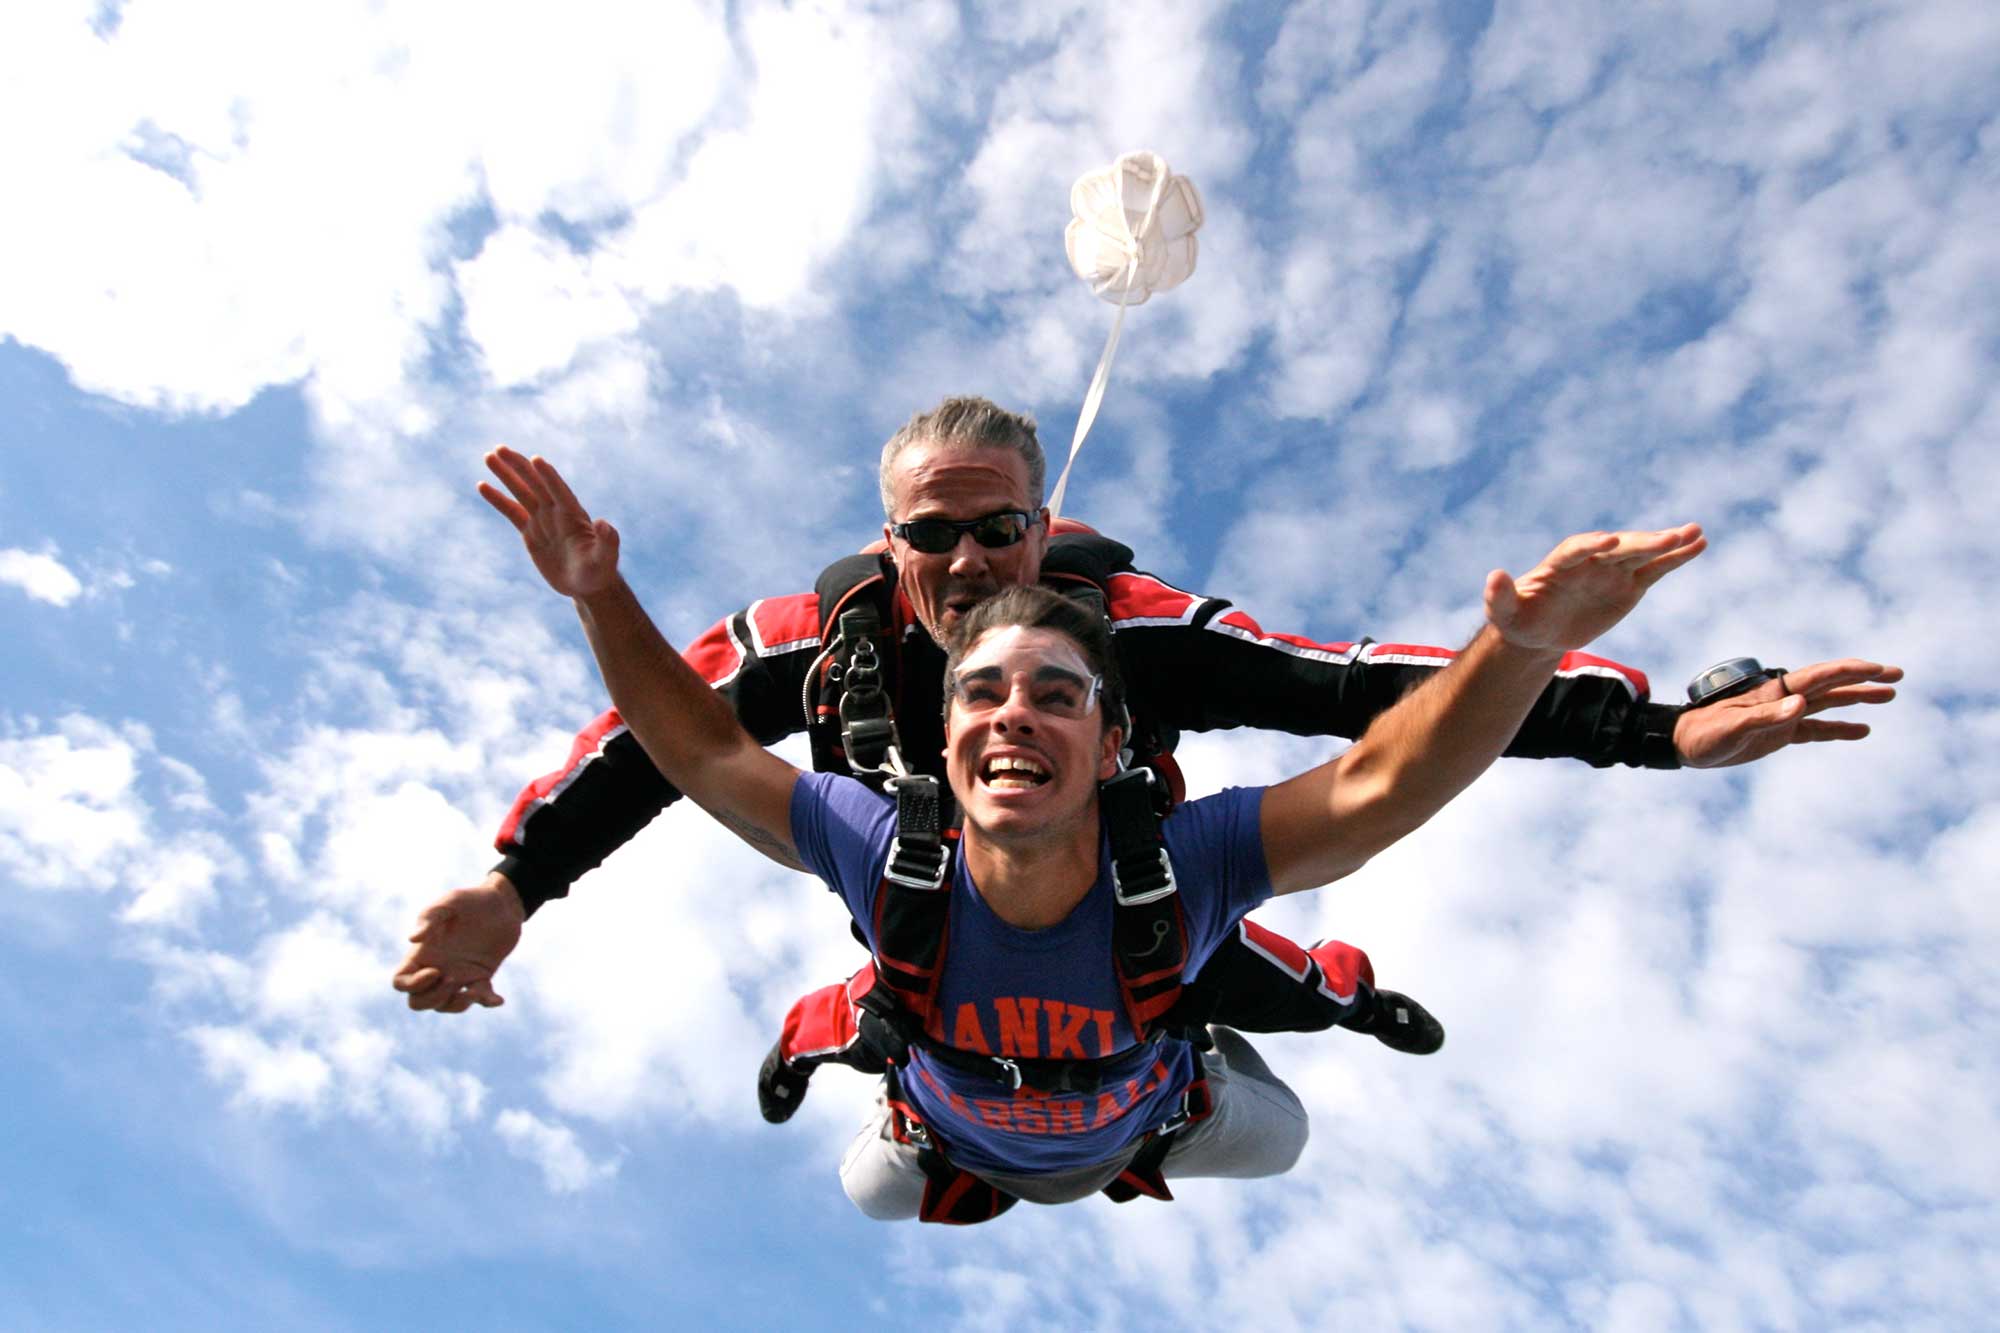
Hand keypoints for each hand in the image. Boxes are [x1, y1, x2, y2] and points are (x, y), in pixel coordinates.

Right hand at [392, 872, 524, 1012]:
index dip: (412, 985)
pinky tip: (497, 999)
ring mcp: (459, 975)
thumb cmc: (471, 900)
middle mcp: (437, 968)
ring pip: (445, 1006)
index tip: (435, 970)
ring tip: (475, 991)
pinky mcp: (482, 977)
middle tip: (453, 979)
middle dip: (433, 998)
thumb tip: (412, 939)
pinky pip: (480, 1000)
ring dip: (457, 1005)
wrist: (502, 903)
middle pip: (418, 1002)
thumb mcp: (450, 902)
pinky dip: (487, 1002)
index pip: (400, 981)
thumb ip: (430, 917)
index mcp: (423, 953)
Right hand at [480, 447, 621, 597]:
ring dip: (506, 474)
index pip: (559, 491)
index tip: (536, 460)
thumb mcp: (606, 558)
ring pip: (521, 492)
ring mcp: (542, 520)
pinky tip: (482, 485)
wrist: (587, 584)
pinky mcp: (530, 532)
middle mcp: (557, 512)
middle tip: (500, 448)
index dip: (549, 477)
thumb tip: (604, 523)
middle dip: (519, 466)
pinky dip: (498, 499)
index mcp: (574, 515)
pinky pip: (511, 511)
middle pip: (536, 484)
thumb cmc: (600, 571)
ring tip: (489, 456)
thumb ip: (607, 541)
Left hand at [1485, 524, 1706, 652]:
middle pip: (1618, 548)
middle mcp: (1589, 561)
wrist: (1539, 632)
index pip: (1576, 549)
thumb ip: (1499, 596)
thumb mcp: (1504, 614)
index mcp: (1559, 564)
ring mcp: (1611, 571)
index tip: (1608, 541)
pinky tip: (1699, 543)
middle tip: (1670, 537)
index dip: (1591, 545)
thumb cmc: (1519, 620)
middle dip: (1641, 543)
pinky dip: (1676, 558)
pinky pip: (1655, 569)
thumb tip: (1494, 575)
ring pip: (1641, 553)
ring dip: (1667, 544)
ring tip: (1694, 532)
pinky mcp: (1629, 585)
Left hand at [1675, 658, 1903, 767]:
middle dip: (1863, 679)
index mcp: (1774, 691)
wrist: (1684, 745)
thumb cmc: (1704, 734)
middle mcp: (1783, 699)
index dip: (1850, 671)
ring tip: (1889, 696)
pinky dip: (1839, 729)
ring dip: (1857, 700)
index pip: (1820, 677)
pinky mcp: (1779, 733)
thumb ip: (1766, 717)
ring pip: (1828, 704)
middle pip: (1831, 685)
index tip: (1878, 669)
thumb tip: (1801, 705)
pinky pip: (1816, 730)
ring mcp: (1783, 715)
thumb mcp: (1733, 728)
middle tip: (1897, 674)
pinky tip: (1863, 730)